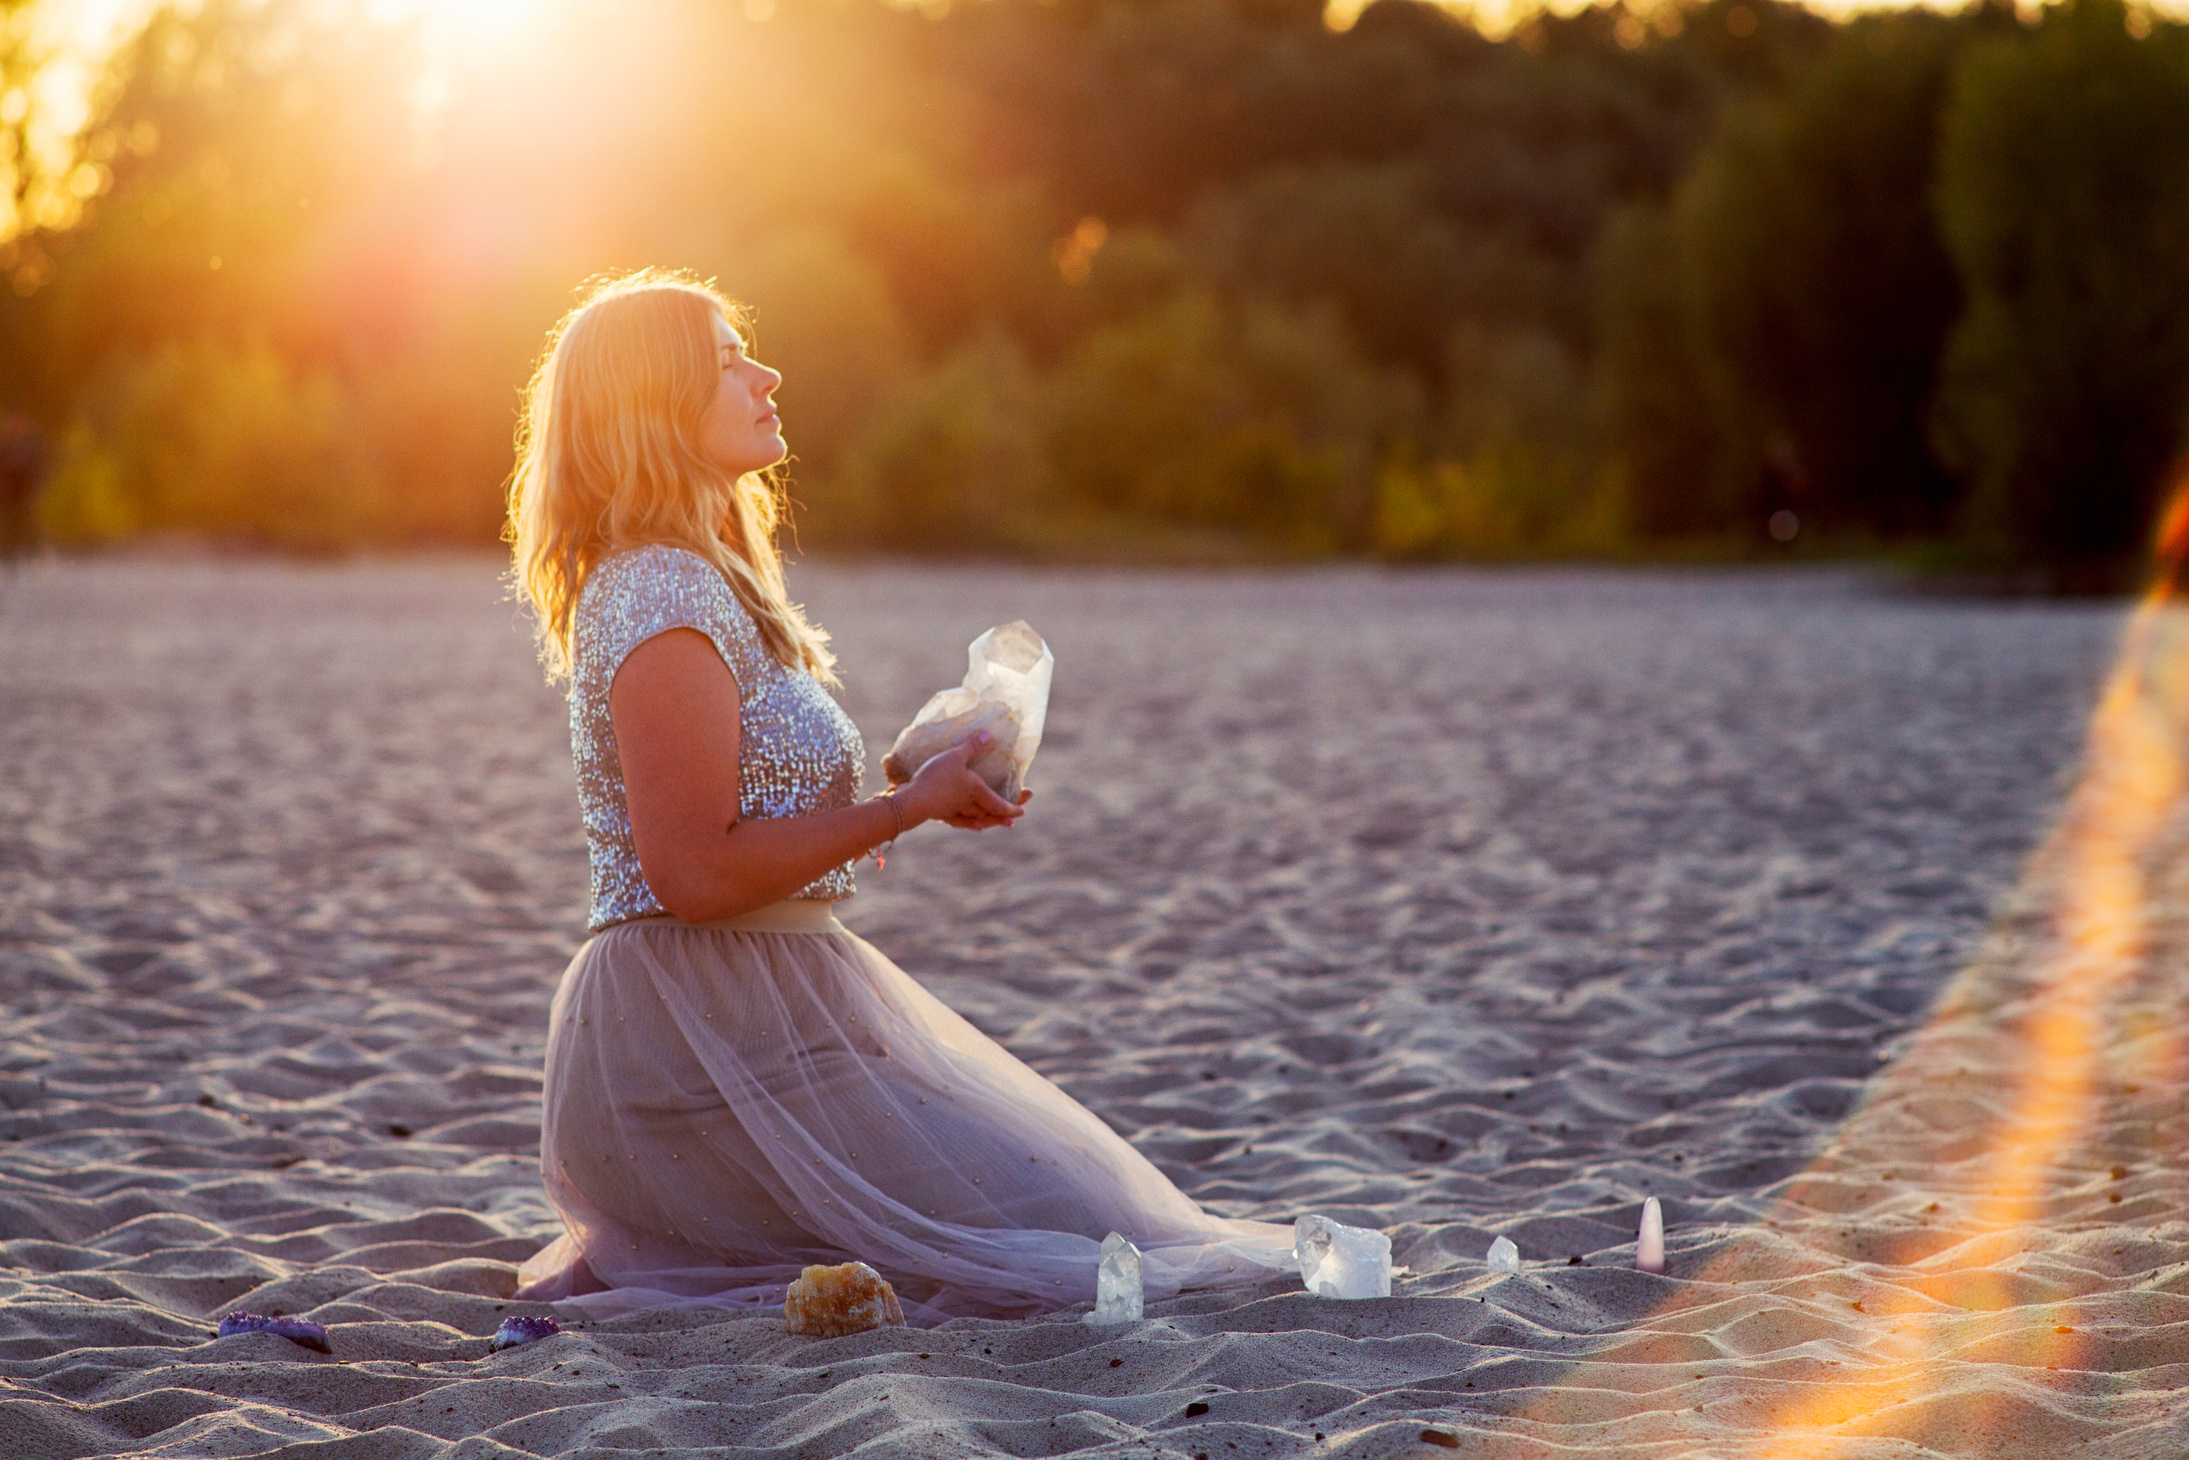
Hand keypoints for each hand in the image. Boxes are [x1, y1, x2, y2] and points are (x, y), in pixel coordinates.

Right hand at [897, 732, 1030, 831]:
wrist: (913, 801)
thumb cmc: (937, 777)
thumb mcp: (955, 756)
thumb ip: (971, 747)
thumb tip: (988, 735)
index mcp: (977, 791)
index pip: (1000, 803)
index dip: (1013, 806)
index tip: (1023, 808)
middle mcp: (970, 805)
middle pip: (991, 814)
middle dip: (1005, 816)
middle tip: (1016, 819)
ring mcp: (955, 812)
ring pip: (978, 820)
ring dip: (990, 822)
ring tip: (998, 824)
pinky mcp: (942, 815)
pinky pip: (960, 822)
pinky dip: (969, 823)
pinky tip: (974, 825)